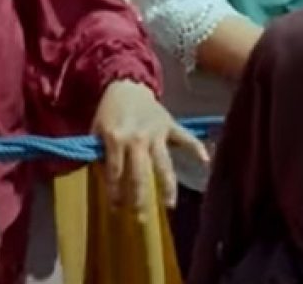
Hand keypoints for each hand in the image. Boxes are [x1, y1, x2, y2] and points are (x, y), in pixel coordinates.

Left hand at [92, 80, 207, 214]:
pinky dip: (196, 148)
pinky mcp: (170, 125)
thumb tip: (103, 177)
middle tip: (140, 218)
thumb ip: (98, 152)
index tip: (116, 209)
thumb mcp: (97, 129)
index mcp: (116, 138)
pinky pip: (185, 138)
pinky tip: (205, 161)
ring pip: (163, 164)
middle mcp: (137, 138)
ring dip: (167, 186)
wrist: (127, 83)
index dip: (114, 193)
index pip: (115, 173)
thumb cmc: (110, 109)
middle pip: (140, 175)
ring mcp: (156, 132)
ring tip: (169, 205)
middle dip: (140, 198)